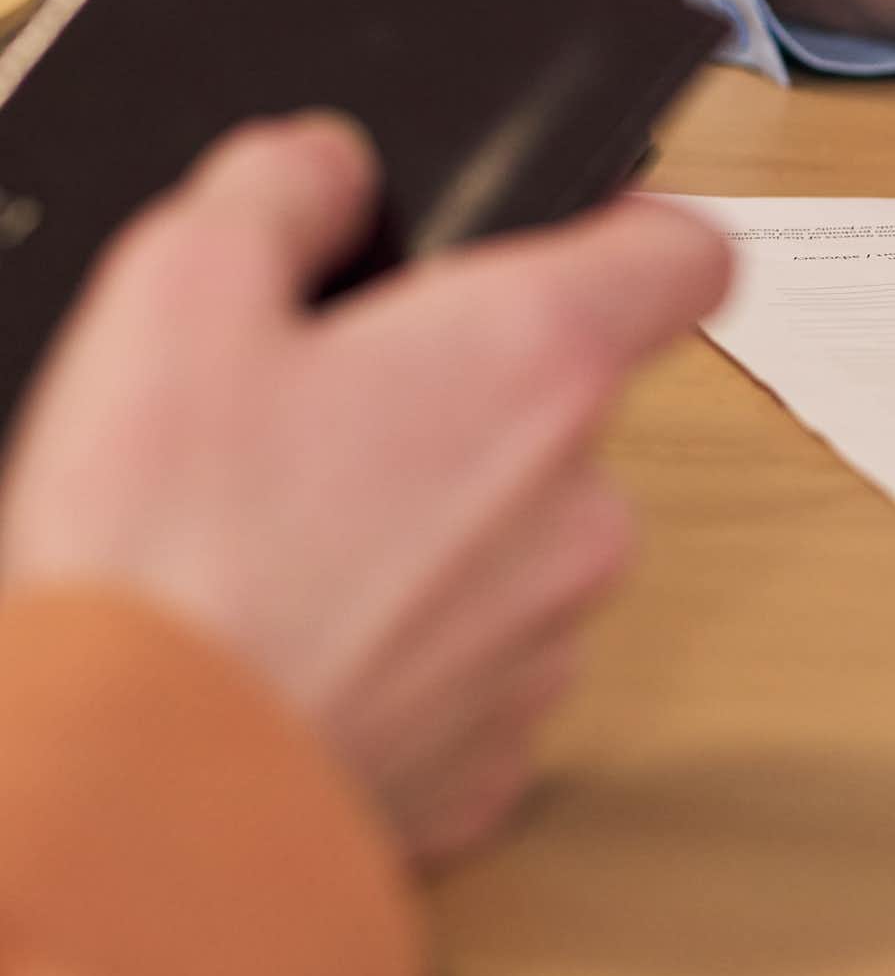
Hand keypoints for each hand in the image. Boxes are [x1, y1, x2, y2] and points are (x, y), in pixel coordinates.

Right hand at [0, 115, 730, 864]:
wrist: (125, 807)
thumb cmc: (162, 557)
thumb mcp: (174, 296)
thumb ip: (278, 192)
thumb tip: (325, 168)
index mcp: (536, 358)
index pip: (688, 256)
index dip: (636, 235)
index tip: (583, 237)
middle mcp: (581, 501)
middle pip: (568, 412)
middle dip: (464, 406)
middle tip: (321, 425)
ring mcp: (550, 640)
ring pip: (518, 549)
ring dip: (433, 538)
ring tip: (282, 554)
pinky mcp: (495, 759)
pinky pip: (469, 674)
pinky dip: (400, 658)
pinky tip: (292, 655)